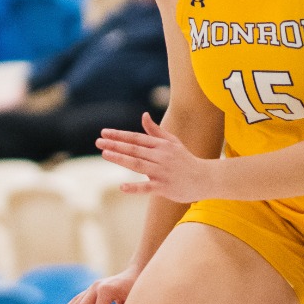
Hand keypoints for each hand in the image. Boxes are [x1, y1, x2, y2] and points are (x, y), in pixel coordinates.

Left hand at [97, 112, 217, 202]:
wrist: (205, 179)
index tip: (103, 133)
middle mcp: (160, 156)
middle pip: (134, 149)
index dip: (120, 135)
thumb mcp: (172, 142)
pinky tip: (122, 187)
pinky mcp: (164, 187)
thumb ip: (156, 131)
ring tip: (105, 154)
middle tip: (98, 142)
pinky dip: (135, 188)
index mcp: (161, 145)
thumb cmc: (185, 160)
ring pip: (138, 164)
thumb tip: (143, 115)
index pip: (136, 138)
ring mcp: (162, 172)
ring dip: (121, 159)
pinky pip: (147, 187)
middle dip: (115, 145)